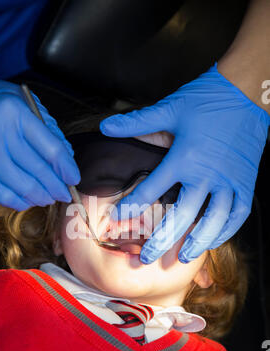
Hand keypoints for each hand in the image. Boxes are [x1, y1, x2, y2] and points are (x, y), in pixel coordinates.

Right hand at [0, 74, 79, 210]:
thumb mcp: (25, 103)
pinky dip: (16, 201)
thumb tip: (67, 159)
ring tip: (47, 198)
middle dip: (55, 187)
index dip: (66, 168)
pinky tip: (27, 201)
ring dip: (38, 196)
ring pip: (18, 184)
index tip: (74, 179)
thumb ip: (48, 129)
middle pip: (36, 169)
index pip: (50, 147)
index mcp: (15, 112)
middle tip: (65, 195)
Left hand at [100, 63, 269, 263]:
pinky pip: (238, 213)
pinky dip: (227, 229)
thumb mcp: (169, 109)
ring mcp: (229, 180)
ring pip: (214, 220)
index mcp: (184, 157)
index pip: (152, 188)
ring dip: (198, 241)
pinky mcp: (245, 181)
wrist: (246, 91)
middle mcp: (206, 174)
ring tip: (183, 256)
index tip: (117, 219)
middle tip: (147, 258)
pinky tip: (214, 240)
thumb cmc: (205, 99)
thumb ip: (137, 122)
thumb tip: (105, 126)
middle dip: (162, 240)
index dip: (132, 205)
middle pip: (183, 215)